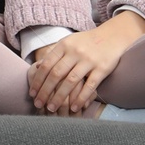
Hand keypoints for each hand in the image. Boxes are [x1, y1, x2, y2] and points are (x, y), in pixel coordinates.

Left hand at [28, 13, 144, 113]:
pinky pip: (89, 86)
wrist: (113, 36)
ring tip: (52, 108)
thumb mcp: (69, 42)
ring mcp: (89, 60)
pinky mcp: (102, 68)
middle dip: (45, 91)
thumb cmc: (86, 42)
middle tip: (38, 104)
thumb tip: (36, 68)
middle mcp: (75, 52)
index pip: (46, 64)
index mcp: (64, 45)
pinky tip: (74, 108)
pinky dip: (81, 98)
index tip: (32, 92)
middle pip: (56, 74)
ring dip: (59, 97)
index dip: (38, 80)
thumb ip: (55, 54)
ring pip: (71, 82)